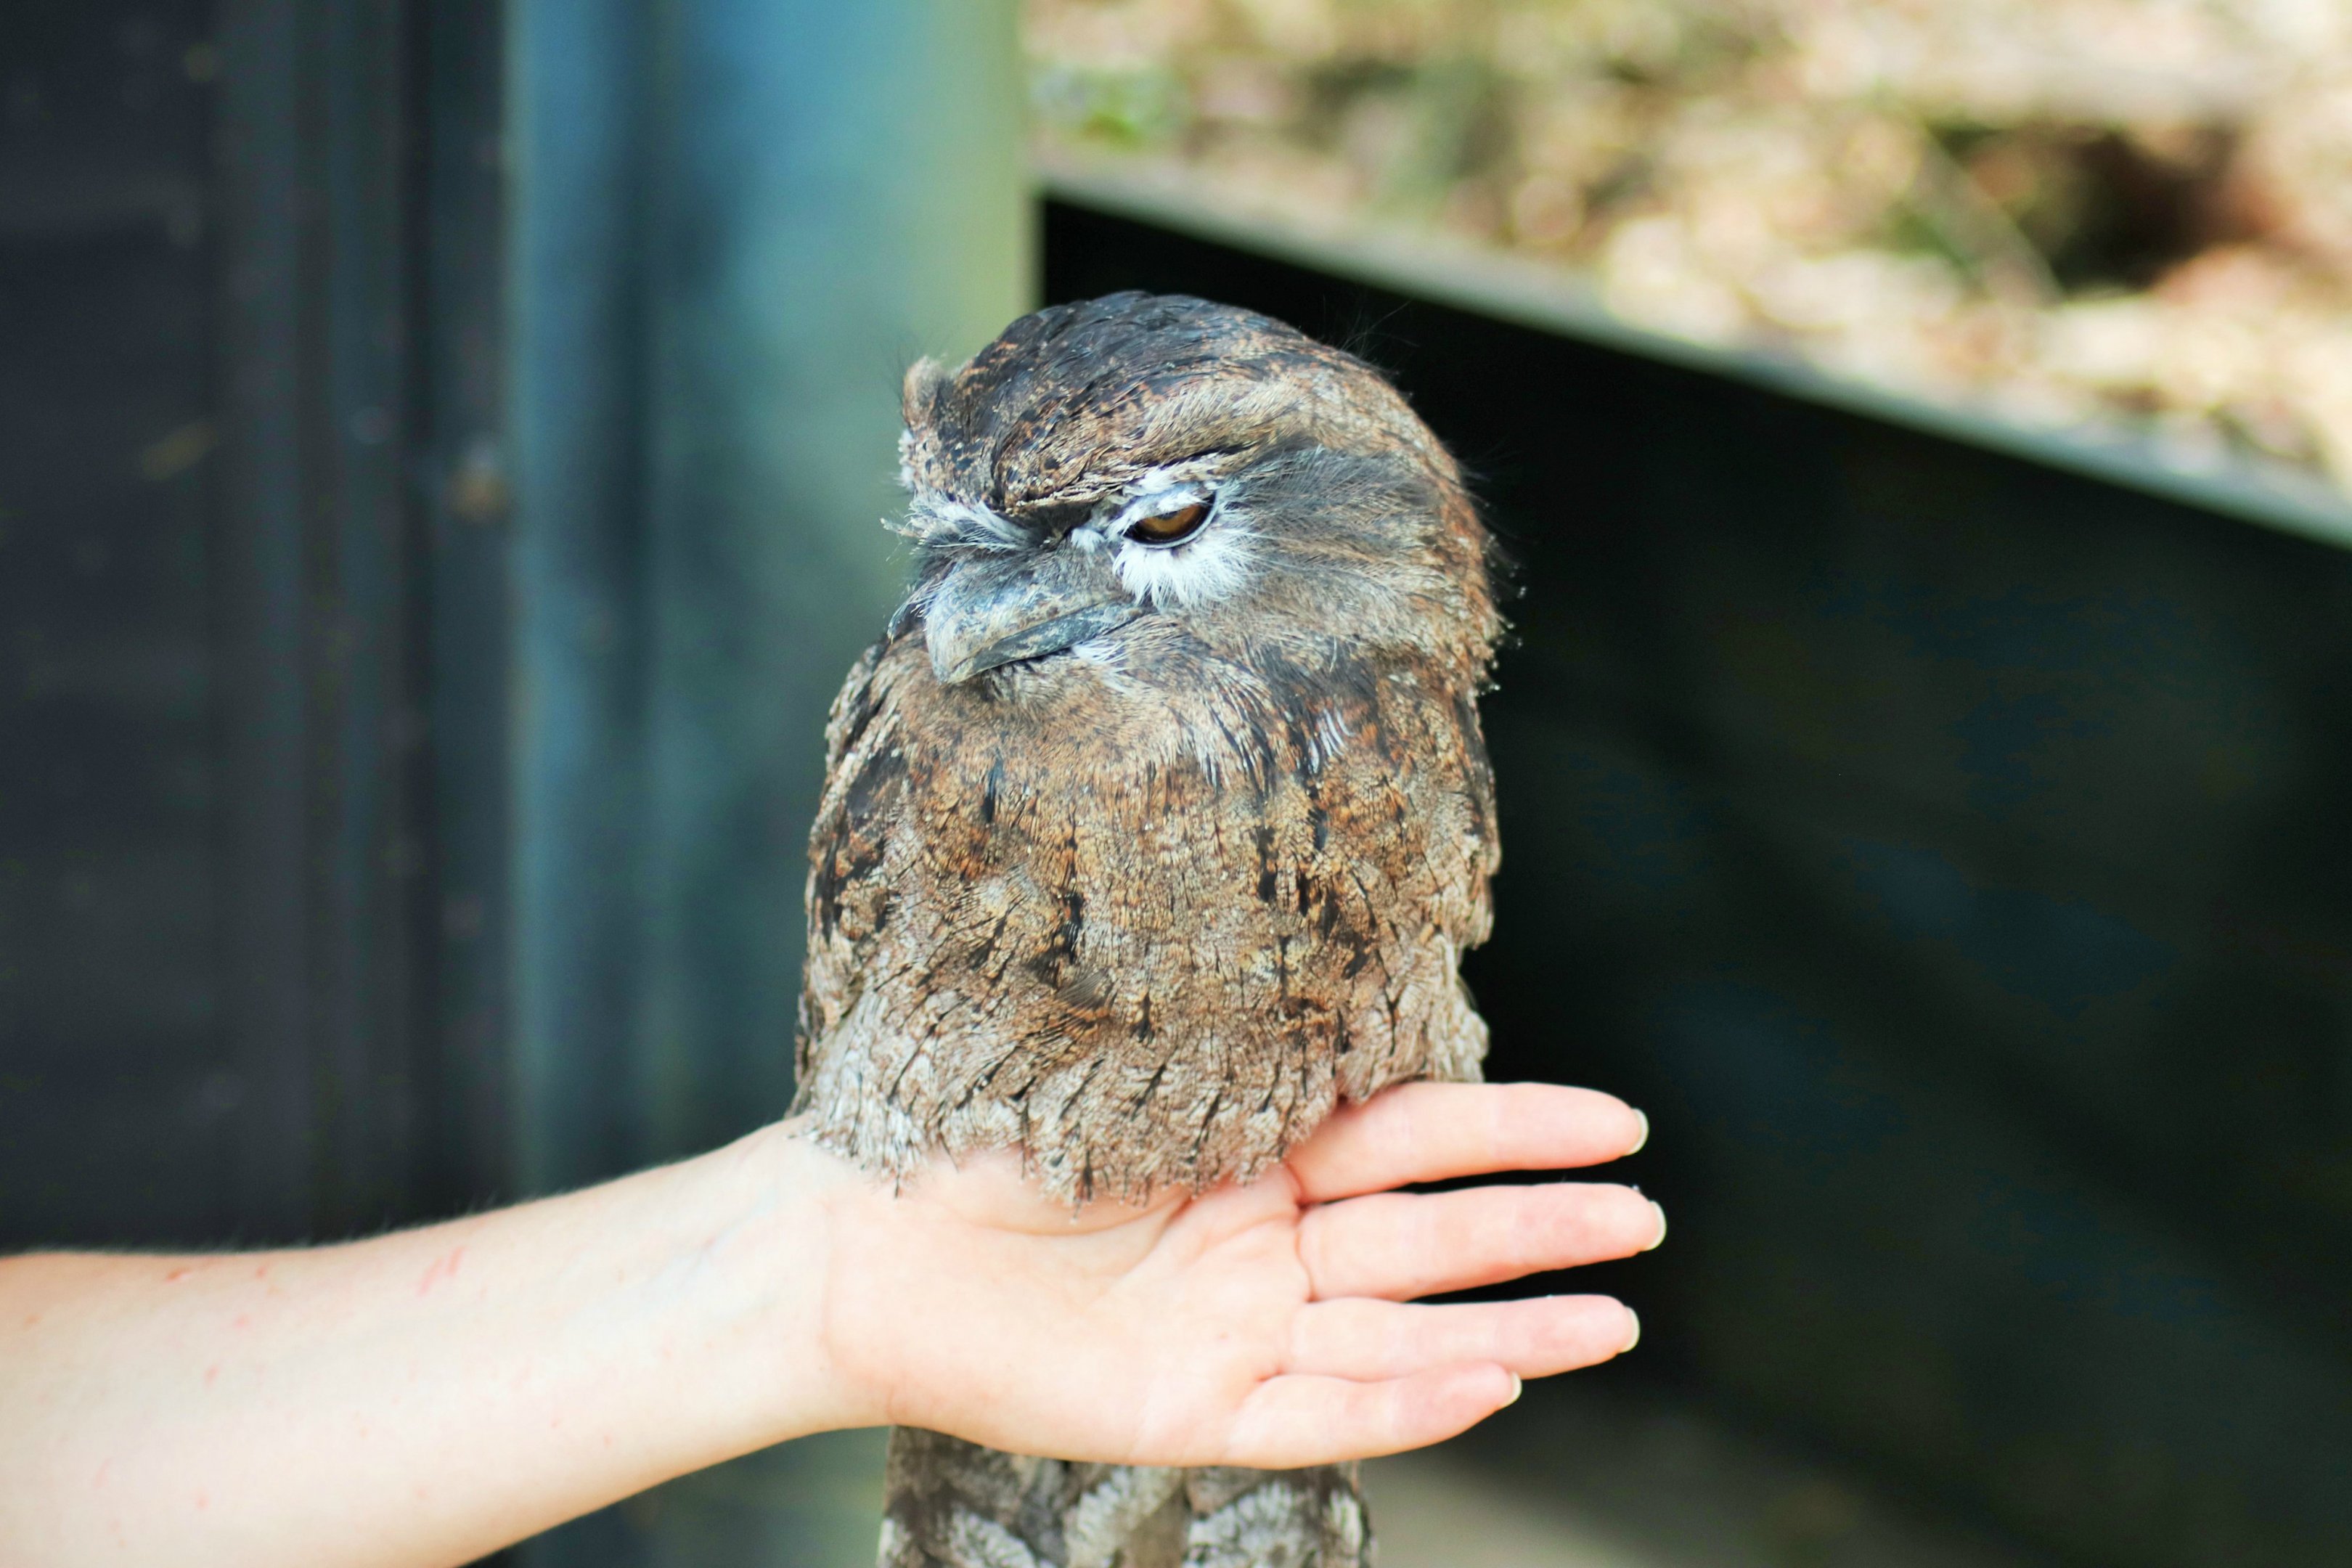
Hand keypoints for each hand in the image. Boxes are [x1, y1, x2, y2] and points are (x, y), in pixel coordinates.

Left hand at [806, 1081, 1661, 1467]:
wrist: (856, 1232)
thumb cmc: (976, 1122)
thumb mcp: (1121, 1064)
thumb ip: (1236, 1047)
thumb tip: (1352, 979)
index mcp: (1254, 1144)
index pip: (1416, 1133)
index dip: (1518, 1126)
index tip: (1617, 1117)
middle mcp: (1262, 1238)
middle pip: (1432, 1234)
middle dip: (1543, 1225)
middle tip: (1647, 1217)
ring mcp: (1235, 1327)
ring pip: (1402, 1334)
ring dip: (1512, 1330)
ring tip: (1616, 1324)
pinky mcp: (1191, 1406)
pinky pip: (1321, 1413)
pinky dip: (1407, 1403)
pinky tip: (1490, 1381)